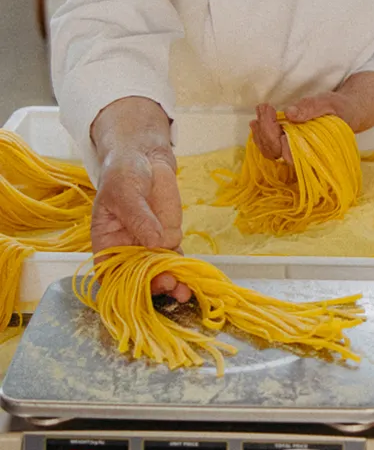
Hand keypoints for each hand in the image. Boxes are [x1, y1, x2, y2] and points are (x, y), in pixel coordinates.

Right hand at [91, 146, 190, 302]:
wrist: (145, 159)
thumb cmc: (123, 175)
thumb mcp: (125, 195)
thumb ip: (138, 218)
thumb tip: (153, 241)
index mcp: (106, 242)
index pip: (108, 272)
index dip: (119, 286)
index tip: (135, 290)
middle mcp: (126, 250)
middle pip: (136, 277)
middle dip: (151, 285)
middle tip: (167, 284)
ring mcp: (149, 245)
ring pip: (158, 270)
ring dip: (171, 282)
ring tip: (183, 290)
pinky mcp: (169, 237)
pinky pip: (175, 257)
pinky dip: (183, 268)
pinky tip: (191, 276)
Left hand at [250, 94, 350, 162]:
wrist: (348, 112)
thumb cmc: (340, 109)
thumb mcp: (329, 102)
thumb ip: (311, 107)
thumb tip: (290, 113)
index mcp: (314, 149)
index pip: (288, 152)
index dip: (274, 136)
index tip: (272, 112)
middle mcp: (303, 155)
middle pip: (275, 152)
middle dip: (265, 129)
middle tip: (264, 107)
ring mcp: (295, 152)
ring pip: (270, 151)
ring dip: (260, 132)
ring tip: (260, 111)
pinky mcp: (290, 146)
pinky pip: (271, 147)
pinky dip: (262, 134)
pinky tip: (258, 120)